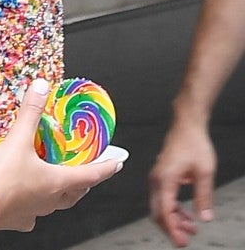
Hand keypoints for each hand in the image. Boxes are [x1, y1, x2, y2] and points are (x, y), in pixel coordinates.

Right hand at [0, 77, 121, 232]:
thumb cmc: (1, 179)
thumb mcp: (18, 138)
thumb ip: (31, 111)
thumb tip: (41, 87)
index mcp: (57, 182)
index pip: (92, 175)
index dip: (107, 167)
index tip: (118, 162)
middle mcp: (50, 200)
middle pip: (76, 192)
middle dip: (85, 180)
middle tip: (88, 170)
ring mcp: (35, 212)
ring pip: (56, 203)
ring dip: (61, 191)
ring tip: (56, 179)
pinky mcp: (18, 219)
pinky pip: (32, 212)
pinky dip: (34, 203)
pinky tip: (26, 195)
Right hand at [149, 120, 215, 246]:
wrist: (187, 124)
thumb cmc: (192, 142)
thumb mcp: (205, 172)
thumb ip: (204, 196)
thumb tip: (204, 216)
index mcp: (165, 178)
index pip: (165, 211)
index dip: (173, 230)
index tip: (181, 241)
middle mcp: (157, 178)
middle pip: (157, 211)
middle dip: (171, 228)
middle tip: (185, 239)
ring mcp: (158, 176)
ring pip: (160, 205)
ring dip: (173, 219)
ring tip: (190, 228)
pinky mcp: (162, 175)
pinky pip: (163, 197)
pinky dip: (173, 209)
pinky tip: (186, 213)